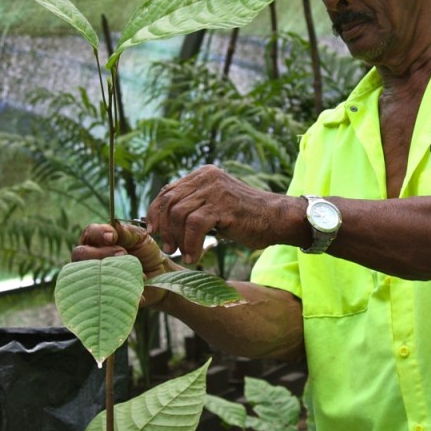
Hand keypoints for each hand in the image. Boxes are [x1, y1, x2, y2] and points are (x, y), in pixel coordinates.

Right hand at [72, 222, 175, 305]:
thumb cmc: (145, 252)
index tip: (112, 236)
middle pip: (80, 253)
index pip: (89, 233)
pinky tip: (130, 288)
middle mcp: (89, 258)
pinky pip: (96, 293)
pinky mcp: (97, 294)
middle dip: (101, 253)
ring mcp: (91, 277)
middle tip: (123, 254)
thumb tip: (114, 225)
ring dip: (105, 271)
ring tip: (127, 271)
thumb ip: (126, 232)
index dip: (98, 233)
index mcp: (98, 240)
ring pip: (83, 273)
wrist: (158, 276)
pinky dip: (114, 290)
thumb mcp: (140, 237)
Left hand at [147, 165, 287, 262]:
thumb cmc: (246, 217)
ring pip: (178, 214)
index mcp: (203, 175)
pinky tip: (195, 256)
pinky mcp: (222, 206)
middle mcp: (207, 178)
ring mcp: (215, 190)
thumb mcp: (215, 204)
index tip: (153, 232)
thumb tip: (163, 221)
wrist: (276, 218)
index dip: (155, 212)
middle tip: (169, 247)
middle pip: (169, 202)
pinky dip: (191, 244)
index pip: (167, 191)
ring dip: (177, 238)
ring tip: (182, 253)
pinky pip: (194, 226)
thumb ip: (194, 205)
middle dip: (164, 228)